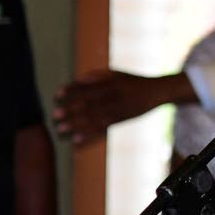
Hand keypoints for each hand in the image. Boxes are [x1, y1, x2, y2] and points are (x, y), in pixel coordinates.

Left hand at [52, 70, 185, 143]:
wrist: (158, 91)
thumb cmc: (134, 81)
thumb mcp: (118, 73)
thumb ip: (98, 75)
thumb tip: (77, 79)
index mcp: (111, 81)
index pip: (88, 85)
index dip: (72, 90)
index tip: (57, 95)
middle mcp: (114, 94)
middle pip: (89, 103)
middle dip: (71, 110)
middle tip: (55, 116)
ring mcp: (119, 108)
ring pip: (95, 117)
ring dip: (76, 124)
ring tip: (61, 130)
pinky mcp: (122, 119)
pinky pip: (104, 129)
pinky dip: (90, 135)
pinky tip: (77, 140)